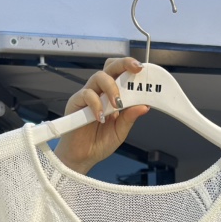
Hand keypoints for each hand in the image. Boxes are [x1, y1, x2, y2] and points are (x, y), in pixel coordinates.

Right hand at [53, 57, 149, 174]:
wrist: (83, 157)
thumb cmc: (99, 143)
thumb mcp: (120, 131)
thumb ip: (130, 117)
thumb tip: (144, 106)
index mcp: (112, 96)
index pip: (121, 74)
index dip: (131, 68)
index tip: (142, 69)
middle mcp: (100, 92)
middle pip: (110, 68)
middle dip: (123, 64)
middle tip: (134, 70)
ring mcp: (88, 96)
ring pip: (99, 77)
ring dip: (111, 87)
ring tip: (117, 105)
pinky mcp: (76, 102)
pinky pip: (86, 95)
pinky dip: (96, 104)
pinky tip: (100, 118)